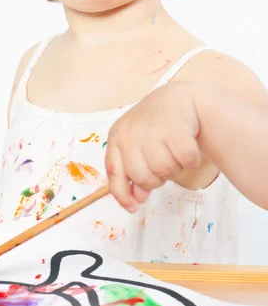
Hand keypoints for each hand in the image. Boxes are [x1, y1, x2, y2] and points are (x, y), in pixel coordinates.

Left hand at [105, 82, 201, 211]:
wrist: (178, 99)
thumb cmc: (155, 128)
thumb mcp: (136, 147)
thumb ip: (133, 173)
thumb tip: (136, 200)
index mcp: (117, 138)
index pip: (114, 174)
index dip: (122, 195)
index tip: (133, 207)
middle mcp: (131, 133)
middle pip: (142, 177)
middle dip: (156, 179)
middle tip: (163, 164)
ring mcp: (152, 129)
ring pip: (165, 171)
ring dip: (175, 169)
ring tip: (174, 153)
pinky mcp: (175, 126)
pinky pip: (186, 160)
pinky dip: (191, 160)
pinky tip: (188, 146)